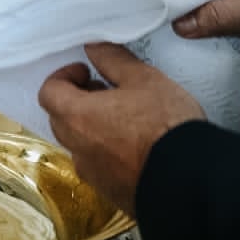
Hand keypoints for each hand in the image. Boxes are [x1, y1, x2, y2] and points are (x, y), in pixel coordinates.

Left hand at [38, 42, 204, 212]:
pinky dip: (106, 151)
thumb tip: (93, 47)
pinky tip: (133, 145)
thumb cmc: (167, 126)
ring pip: (79, 144)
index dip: (64, 76)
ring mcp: (93, 174)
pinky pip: (97, 167)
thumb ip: (112, 59)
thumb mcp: (143, 79)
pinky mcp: (111, 192)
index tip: (86, 72)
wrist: (191, 179)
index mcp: (79, 117)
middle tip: (103, 91)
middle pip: (60, 119)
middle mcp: (79, 149)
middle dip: (76, 101)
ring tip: (123, 118)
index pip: (49, 92)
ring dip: (91, 127)